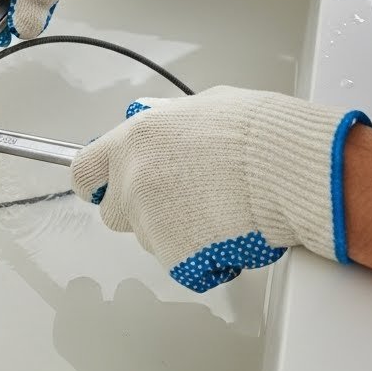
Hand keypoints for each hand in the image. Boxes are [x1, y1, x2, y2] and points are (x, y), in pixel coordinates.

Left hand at [71, 88, 370, 291]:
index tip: (102, 189)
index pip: (84, 171)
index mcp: (135, 139)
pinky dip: (201, 258)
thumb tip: (154, 118)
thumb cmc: (258, 135)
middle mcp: (133, 180)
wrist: (287, 169)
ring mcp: (150, 221)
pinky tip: (228, 234)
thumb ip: (166, 120)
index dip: (97, 183)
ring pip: (149, 239)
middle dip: (141, 211)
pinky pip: (180, 264)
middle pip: (115, 213)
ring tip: (218, 212)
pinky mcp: (174, 256)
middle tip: (181, 203)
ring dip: (174, 233)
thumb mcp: (203, 106)